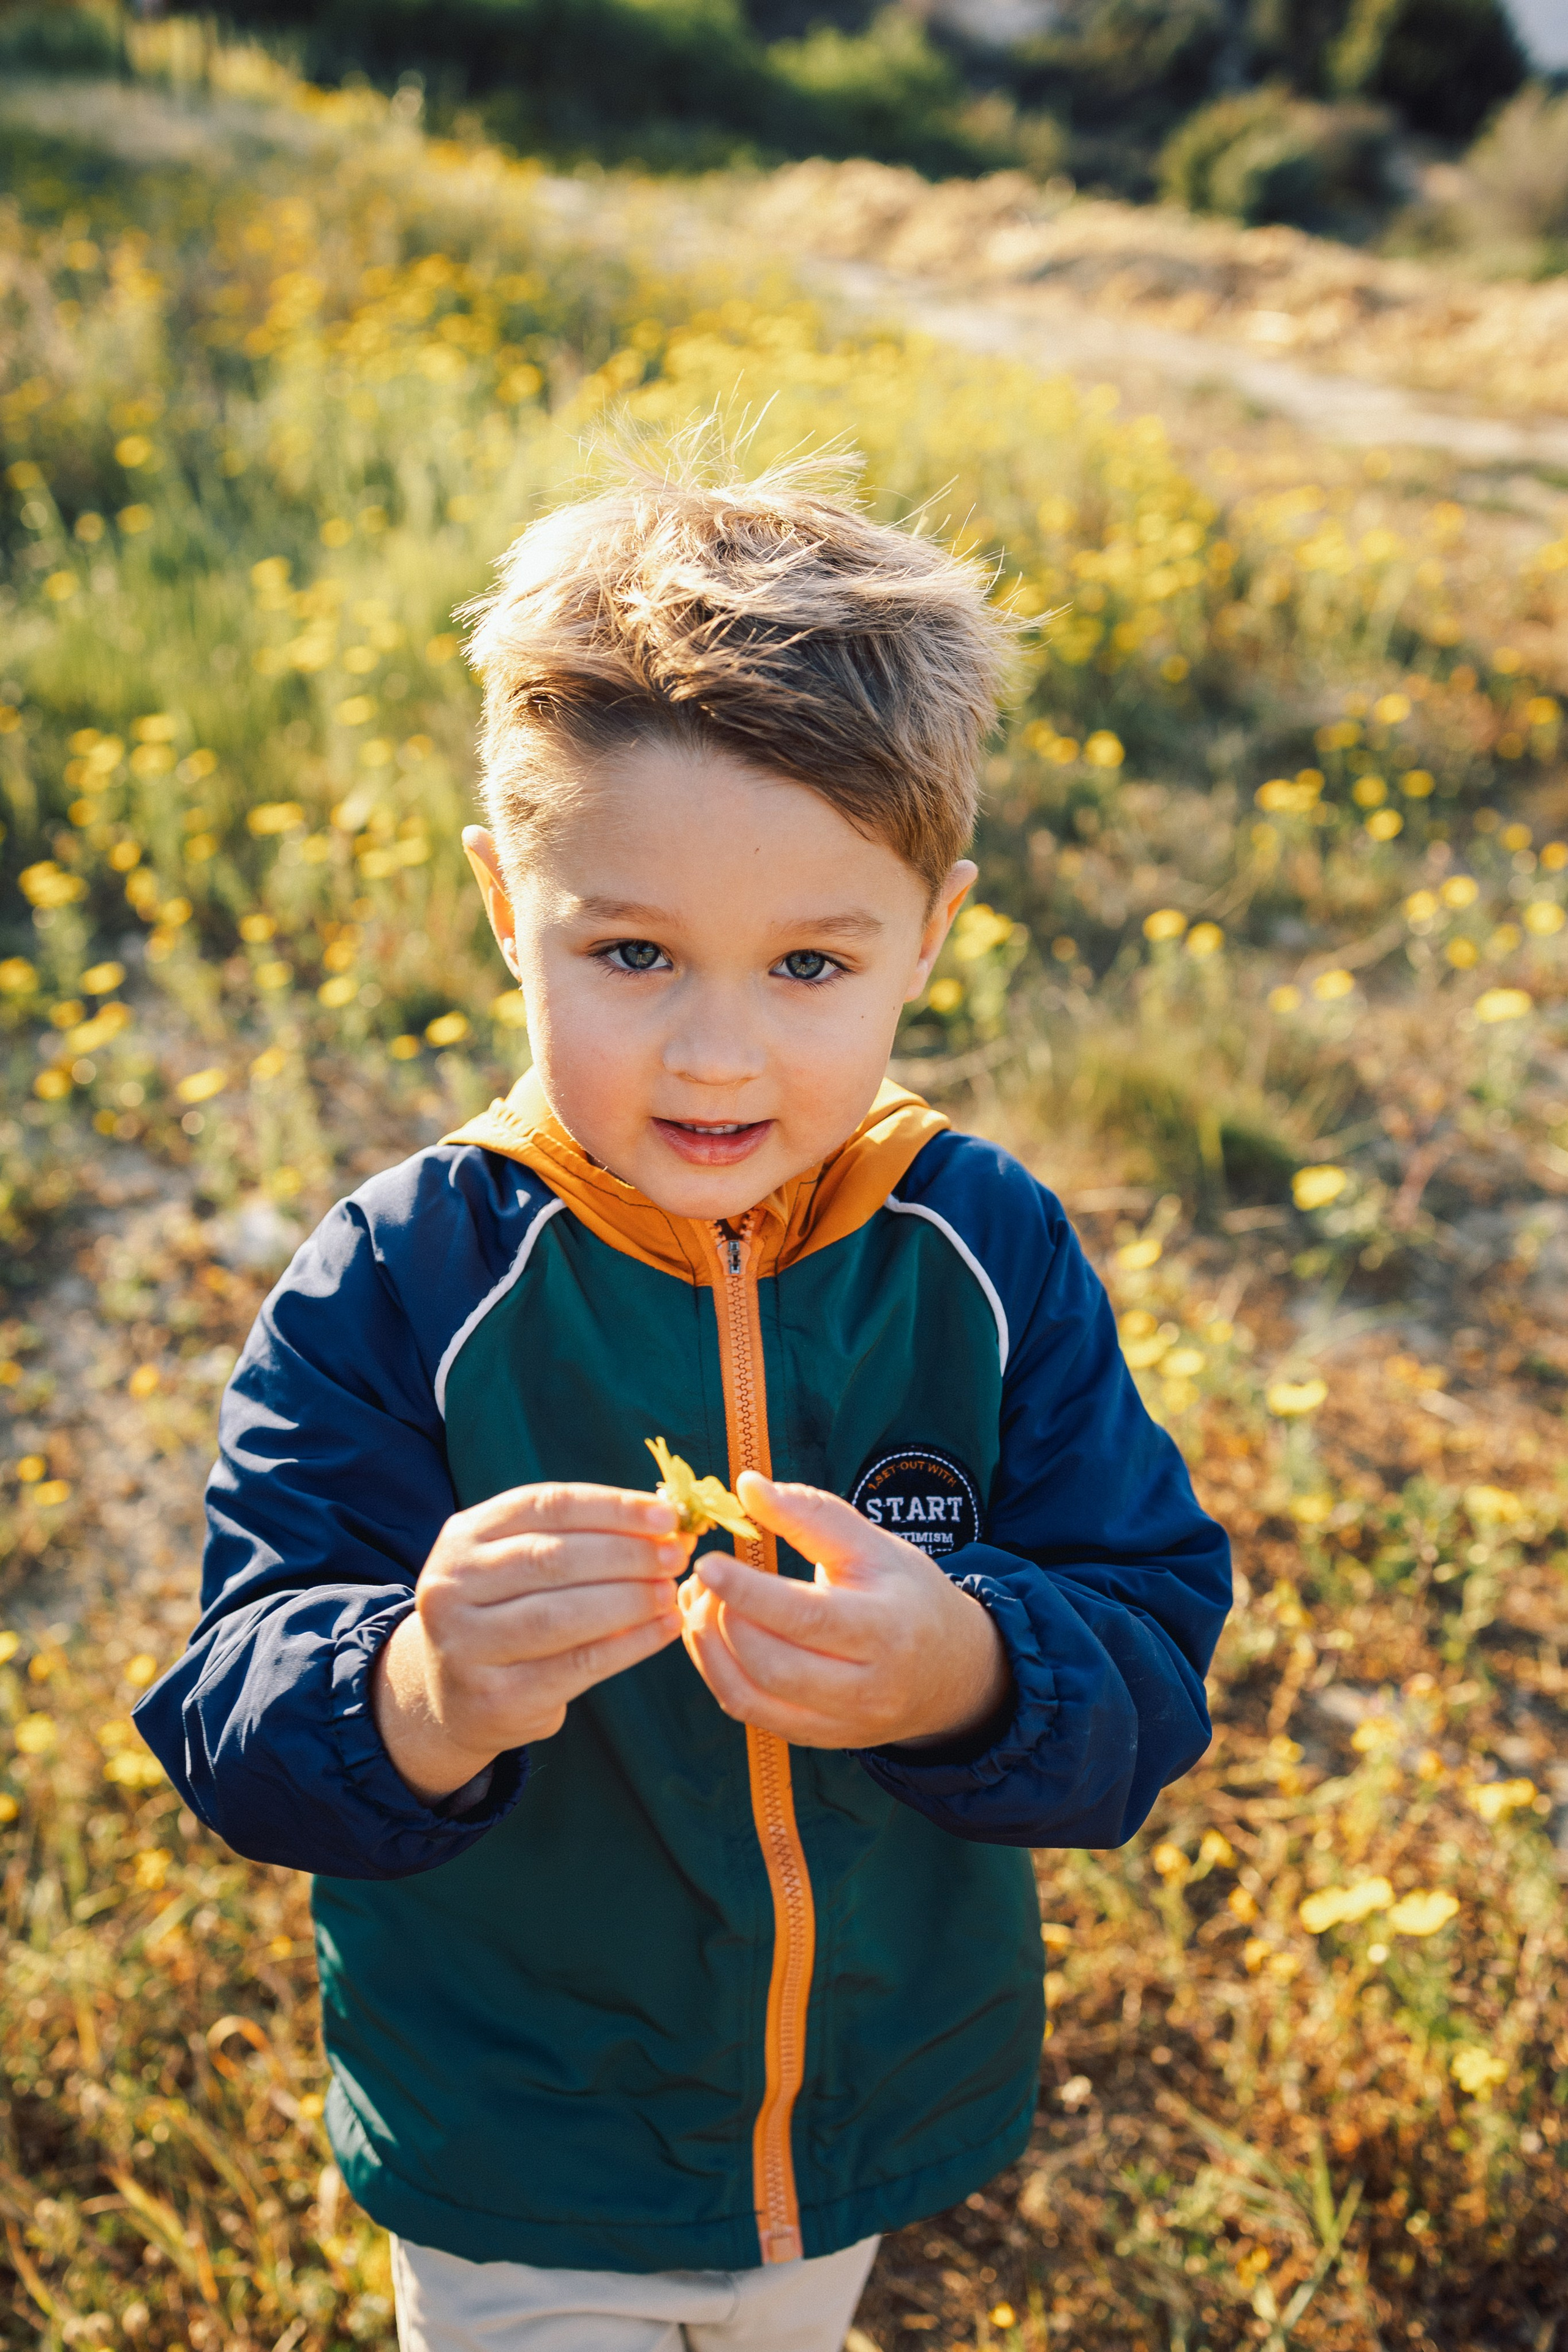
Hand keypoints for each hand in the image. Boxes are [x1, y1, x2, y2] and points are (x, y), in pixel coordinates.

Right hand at [374, 1483, 690, 1801]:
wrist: (452, 1698)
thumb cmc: (506, 1613)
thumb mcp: (521, 1564)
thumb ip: (580, 1539)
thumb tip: (667, 1526)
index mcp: (464, 1536)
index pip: (547, 1506)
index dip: (612, 1508)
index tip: (666, 1516)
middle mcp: (452, 1585)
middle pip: (552, 1559)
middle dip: (626, 1554)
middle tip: (676, 1555)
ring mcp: (466, 1644)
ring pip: (560, 1615)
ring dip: (629, 1600)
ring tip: (670, 1592)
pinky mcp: (495, 1697)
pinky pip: (575, 1665)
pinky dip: (628, 1644)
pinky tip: (664, 1628)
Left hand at [678, 1473, 1009, 1750]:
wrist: (950, 1671)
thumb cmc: (906, 1594)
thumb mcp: (873, 1545)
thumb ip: (810, 1513)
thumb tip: (746, 1485)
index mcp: (886, 1629)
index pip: (809, 1617)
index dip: (750, 1592)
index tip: (709, 1562)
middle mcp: (865, 1688)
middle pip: (773, 1665)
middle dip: (724, 1619)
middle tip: (704, 1578)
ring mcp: (838, 1723)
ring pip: (750, 1698)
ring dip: (709, 1648)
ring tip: (700, 1602)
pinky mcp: (814, 1738)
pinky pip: (749, 1712)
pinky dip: (718, 1671)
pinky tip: (711, 1634)